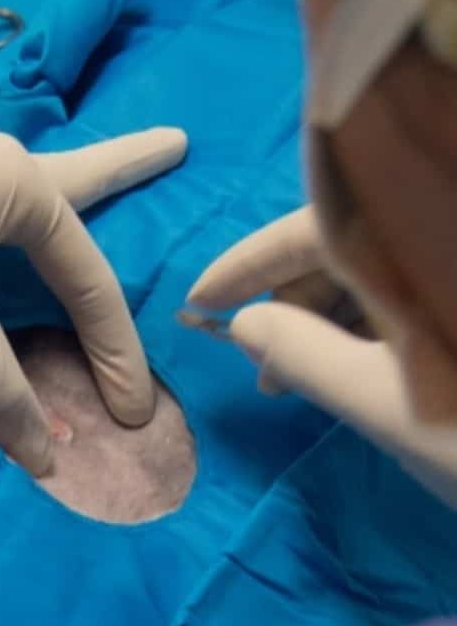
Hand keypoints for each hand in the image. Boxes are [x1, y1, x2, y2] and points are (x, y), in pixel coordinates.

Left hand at [0, 110, 186, 475]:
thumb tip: (44, 456)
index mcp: (23, 186)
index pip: (90, 279)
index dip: (115, 353)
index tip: (131, 414)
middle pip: (74, 184)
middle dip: (125, 168)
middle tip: (173, 145)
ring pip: (13, 210)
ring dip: (50, 213)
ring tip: (80, 194)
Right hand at [184, 208, 456, 507]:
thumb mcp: (387, 406)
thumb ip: (305, 355)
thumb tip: (244, 322)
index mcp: (427, 245)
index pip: (325, 219)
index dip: (254, 258)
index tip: (195, 300)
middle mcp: (443, 242)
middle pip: (359, 235)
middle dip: (292, 293)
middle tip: (253, 363)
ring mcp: (454, 281)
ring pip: (388, 266)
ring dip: (330, 314)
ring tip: (289, 380)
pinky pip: (418, 293)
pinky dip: (374, 325)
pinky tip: (345, 369)